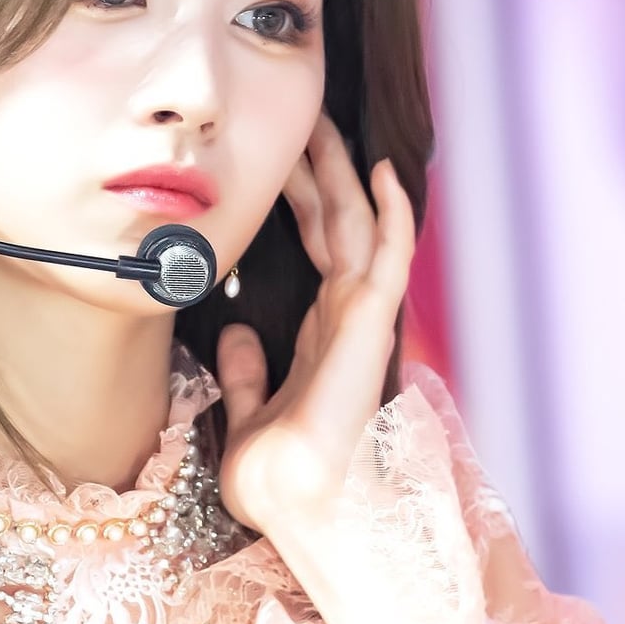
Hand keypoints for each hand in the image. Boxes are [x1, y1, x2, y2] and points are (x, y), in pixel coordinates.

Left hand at [215, 111, 415, 539]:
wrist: (289, 504)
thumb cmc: (273, 473)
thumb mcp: (247, 407)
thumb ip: (246, 370)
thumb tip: (233, 330)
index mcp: (321, 335)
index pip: (315, 249)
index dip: (301, 199)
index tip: (281, 156)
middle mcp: (346, 320)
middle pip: (338, 226)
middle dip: (321, 171)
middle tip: (305, 119)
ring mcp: (362, 320)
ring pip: (362, 227)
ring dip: (348, 175)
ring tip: (331, 125)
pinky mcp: (370, 326)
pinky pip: (388, 256)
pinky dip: (390, 213)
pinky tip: (383, 173)